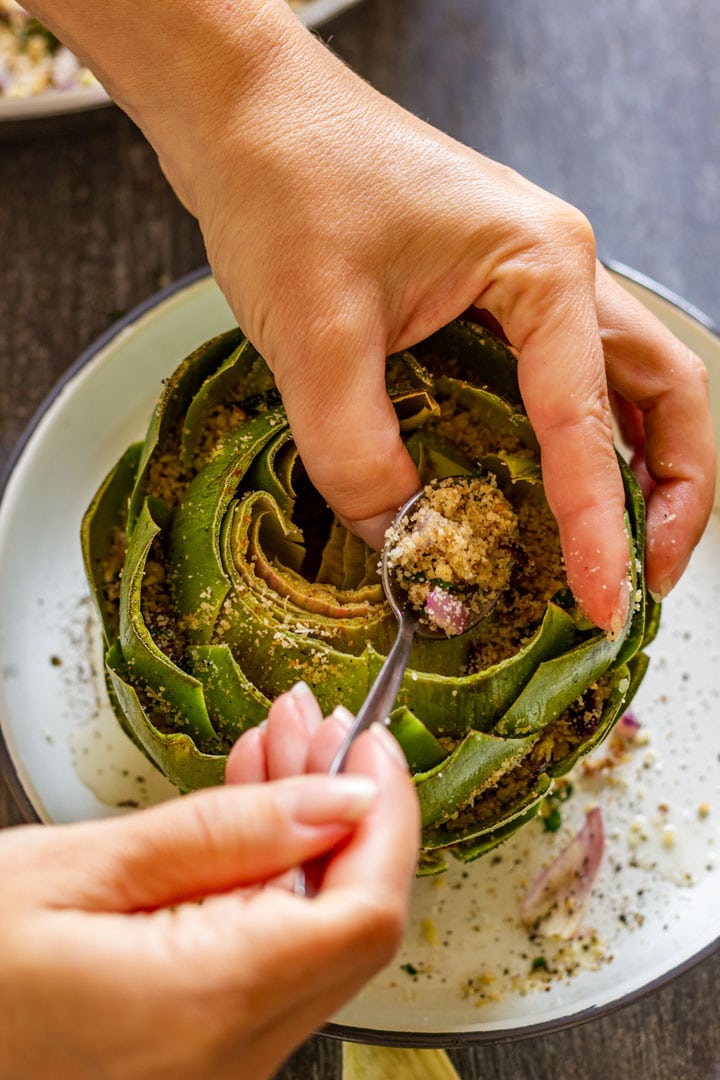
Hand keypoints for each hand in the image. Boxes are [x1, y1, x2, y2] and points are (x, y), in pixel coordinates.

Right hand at [0, 687, 418, 1079]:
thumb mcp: (80, 871)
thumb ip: (224, 834)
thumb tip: (339, 798)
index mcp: (209, 1004)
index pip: (367, 908)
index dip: (387, 815)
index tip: (369, 744)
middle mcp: (231, 1058)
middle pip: (349, 920)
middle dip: (343, 807)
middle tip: (310, 724)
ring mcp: (217, 1068)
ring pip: (308, 934)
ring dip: (301, 833)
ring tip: (274, 749)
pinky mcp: (197, 1058)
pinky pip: (264, 960)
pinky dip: (263, 879)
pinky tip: (243, 817)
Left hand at [24, 0, 715, 630]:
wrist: (245, 115)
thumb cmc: (286, 186)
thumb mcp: (314, 335)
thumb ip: (356, 453)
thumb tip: (399, 544)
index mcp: (540, 267)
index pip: (588, 420)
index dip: (598, 525)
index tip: (602, 603)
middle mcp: (557, 272)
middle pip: (659, 393)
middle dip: (667, 494)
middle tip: (642, 579)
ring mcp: (528, 282)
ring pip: (623, 386)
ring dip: (634, 470)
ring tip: (615, 552)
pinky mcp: (489, 298)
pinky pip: (562, 381)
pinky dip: (575, 445)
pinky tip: (545, 494)